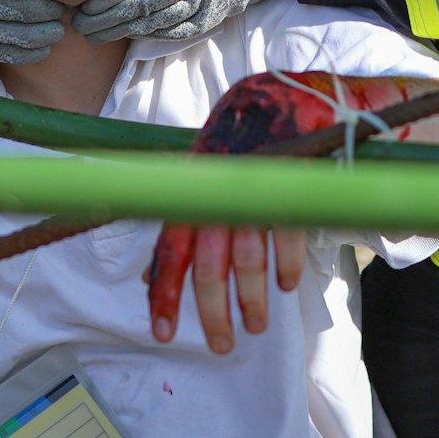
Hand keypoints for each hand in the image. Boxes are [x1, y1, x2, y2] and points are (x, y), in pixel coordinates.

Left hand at [147, 71, 413, 352]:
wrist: (278, 91)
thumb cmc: (236, 139)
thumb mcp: (200, 175)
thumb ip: (181, 223)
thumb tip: (149, 276)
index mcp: (192, 190)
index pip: (172, 249)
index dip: (165, 293)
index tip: (162, 332)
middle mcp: (218, 192)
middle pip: (211, 266)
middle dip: (214, 313)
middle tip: (223, 346)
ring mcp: (254, 189)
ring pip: (249, 260)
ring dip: (253, 299)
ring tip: (256, 325)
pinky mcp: (289, 183)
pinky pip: (286, 236)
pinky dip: (287, 266)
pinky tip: (287, 285)